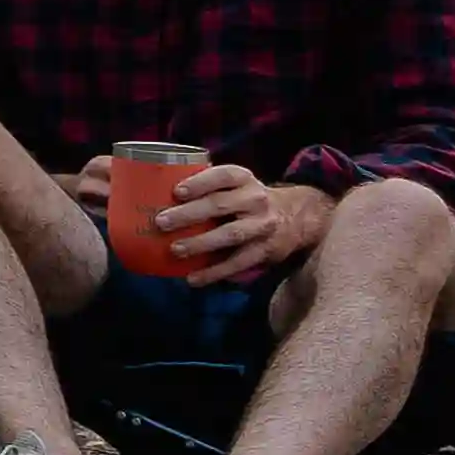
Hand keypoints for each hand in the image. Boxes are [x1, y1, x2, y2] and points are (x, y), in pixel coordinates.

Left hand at [152, 164, 334, 284]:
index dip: (201, 182)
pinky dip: (214, 272)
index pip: (224, 175)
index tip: (177, 191)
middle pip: (220, 205)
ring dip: (201, 244)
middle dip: (190, 214)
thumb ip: (209, 185)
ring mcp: (262, 227)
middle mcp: (256, 200)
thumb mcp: (237, 184)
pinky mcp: (265, 251)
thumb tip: (157, 189)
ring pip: (230, 235)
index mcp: (245, 180)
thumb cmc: (249, 199)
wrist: (297, 218)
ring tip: (174, 250)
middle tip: (161, 222)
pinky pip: (238, 263)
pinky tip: (193, 279)